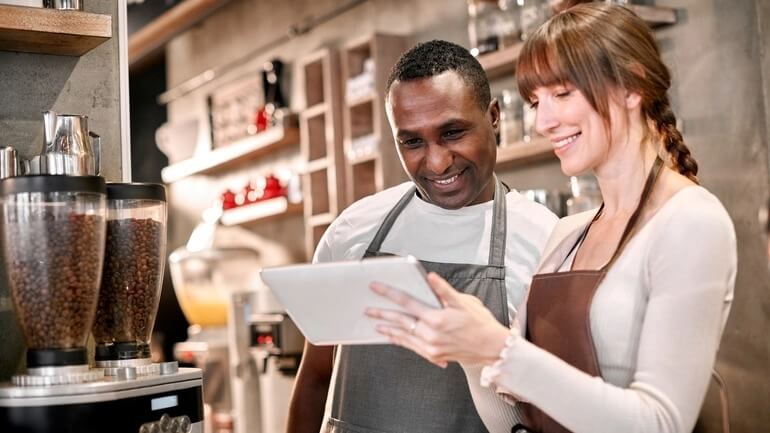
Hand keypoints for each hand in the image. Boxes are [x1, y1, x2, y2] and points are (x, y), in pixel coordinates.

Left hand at [366, 272, 509, 367]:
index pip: (407, 302)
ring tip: (376, 324)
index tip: (376, 288)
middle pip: (400, 321)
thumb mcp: (464, 302)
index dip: (389, 293)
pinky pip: (412, 347)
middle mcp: (431, 335)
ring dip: (388, 330)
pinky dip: (400, 340)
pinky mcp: (433, 355)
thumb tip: (431, 278)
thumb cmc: (480, 322)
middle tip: (368, 309)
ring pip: (403, 336)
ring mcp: (431, 347)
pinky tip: (393, 337)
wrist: (491, 347)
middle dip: (382, 314)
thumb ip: (444, 290)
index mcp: (437, 319)